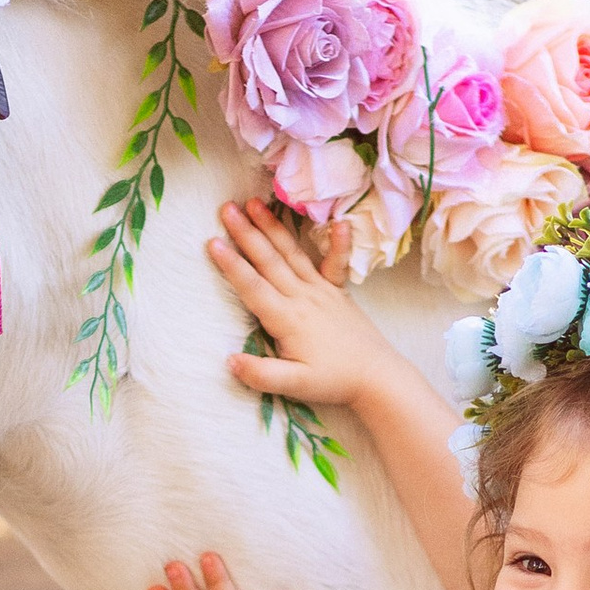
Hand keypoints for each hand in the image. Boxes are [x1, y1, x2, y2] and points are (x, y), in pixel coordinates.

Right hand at [206, 197, 381, 413]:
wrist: (377, 377)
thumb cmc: (334, 381)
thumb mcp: (295, 386)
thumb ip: (262, 375)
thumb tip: (230, 361)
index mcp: (288, 319)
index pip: (253, 287)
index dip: (231, 265)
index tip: (212, 242)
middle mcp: (303, 297)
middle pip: (269, 261)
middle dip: (246, 233)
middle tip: (227, 208)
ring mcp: (322, 291)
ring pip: (292, 254)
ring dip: (273, 227)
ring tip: (255, 203)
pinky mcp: (338, 292)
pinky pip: (336, 263)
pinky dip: (339, 243)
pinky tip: (340, 222)